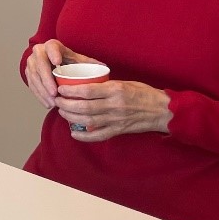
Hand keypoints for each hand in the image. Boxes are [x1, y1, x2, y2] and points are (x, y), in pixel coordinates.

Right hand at [24, 39, 100, 108]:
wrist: (50, 61)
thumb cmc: (68, 61)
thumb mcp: (77, 59)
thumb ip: (89, 63)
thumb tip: (105, 68)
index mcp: (52, 46)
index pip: (51, 47)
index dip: (53, 53)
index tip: (57, 63)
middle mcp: (39, 51)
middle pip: (40, 64)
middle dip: (46, 79)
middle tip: (55, 93)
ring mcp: (32, 62)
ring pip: (34, 76)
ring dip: (42, 91)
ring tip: (53, 103)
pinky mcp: (28, 72)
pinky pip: (31, 84)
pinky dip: (39, 95)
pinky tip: (47, 104)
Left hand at [55, 80, 171, 140]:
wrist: (162, 110)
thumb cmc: (142, 93)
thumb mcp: (124, 83)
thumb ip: (105, 85)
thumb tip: (83, 85)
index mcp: (115, 90)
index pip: (87, 90)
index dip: (71, 91)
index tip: (60, 89)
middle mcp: (114, 105)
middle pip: (84, 107)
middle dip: (67, 104)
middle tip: (57, 101)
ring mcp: (116, 120)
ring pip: (89, 121)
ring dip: (72, 117)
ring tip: (62, 112)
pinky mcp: (119, 130)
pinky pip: (99, 136)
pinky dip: (84, 136)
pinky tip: (73, 133)